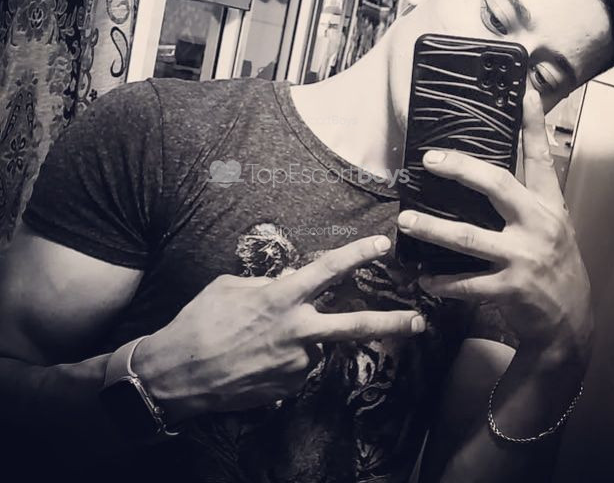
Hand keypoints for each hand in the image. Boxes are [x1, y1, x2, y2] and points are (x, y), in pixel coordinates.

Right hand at [133, 236, 424, 423]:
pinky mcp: (287, 387)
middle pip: (353, 326)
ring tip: (259, 340)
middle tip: (418, 321)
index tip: (381, 245)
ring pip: (313, 344)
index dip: (356, 255)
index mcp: (281, 299)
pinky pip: (296, 365)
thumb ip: (266, 286)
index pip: (328, 271)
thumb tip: (288, 287)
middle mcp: (297, 331)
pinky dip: (285, 357)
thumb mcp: (229, 288)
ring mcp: (294, 363)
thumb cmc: (199, 321)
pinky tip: (256, 358)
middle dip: (389, 323)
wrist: (177, 374)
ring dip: (300, 338)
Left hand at [397, 87, 592, 367]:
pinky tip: (424, 278)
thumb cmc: (553, 263)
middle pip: (497, 185)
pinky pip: (467, 283)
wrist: (571, 319)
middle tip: (428, 160)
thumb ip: (522, 198)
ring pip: (469, 237)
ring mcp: (523, 257)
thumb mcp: (549, 224)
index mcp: (546, 205)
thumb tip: (483, 172)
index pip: (540, 157)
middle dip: (460, 169)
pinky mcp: (511, 288)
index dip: (532, 124)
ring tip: (405, 220)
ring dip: (432, 229)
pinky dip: (442, 282)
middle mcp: (537, 225)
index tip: (523, 93)